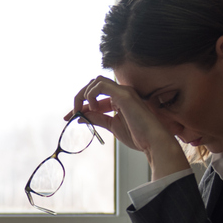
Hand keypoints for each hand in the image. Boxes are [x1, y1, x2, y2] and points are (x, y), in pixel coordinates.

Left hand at [69, 75, 188, 179]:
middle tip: (73, 112)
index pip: (95, 97)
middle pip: (94, 84)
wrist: (153, 142)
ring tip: (86, 110)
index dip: (80, 105)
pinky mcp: (124, 94)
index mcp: (120, 100)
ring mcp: (124, 91)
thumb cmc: (138, 136)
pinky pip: (100, 85)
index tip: (69, 116)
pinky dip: (92, 95)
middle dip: (80, 96)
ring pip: (97, 81)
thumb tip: (80, 117)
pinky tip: (94, 109)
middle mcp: (122, 92)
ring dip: (85, 94)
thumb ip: (97, 119)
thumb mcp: (112, 126)